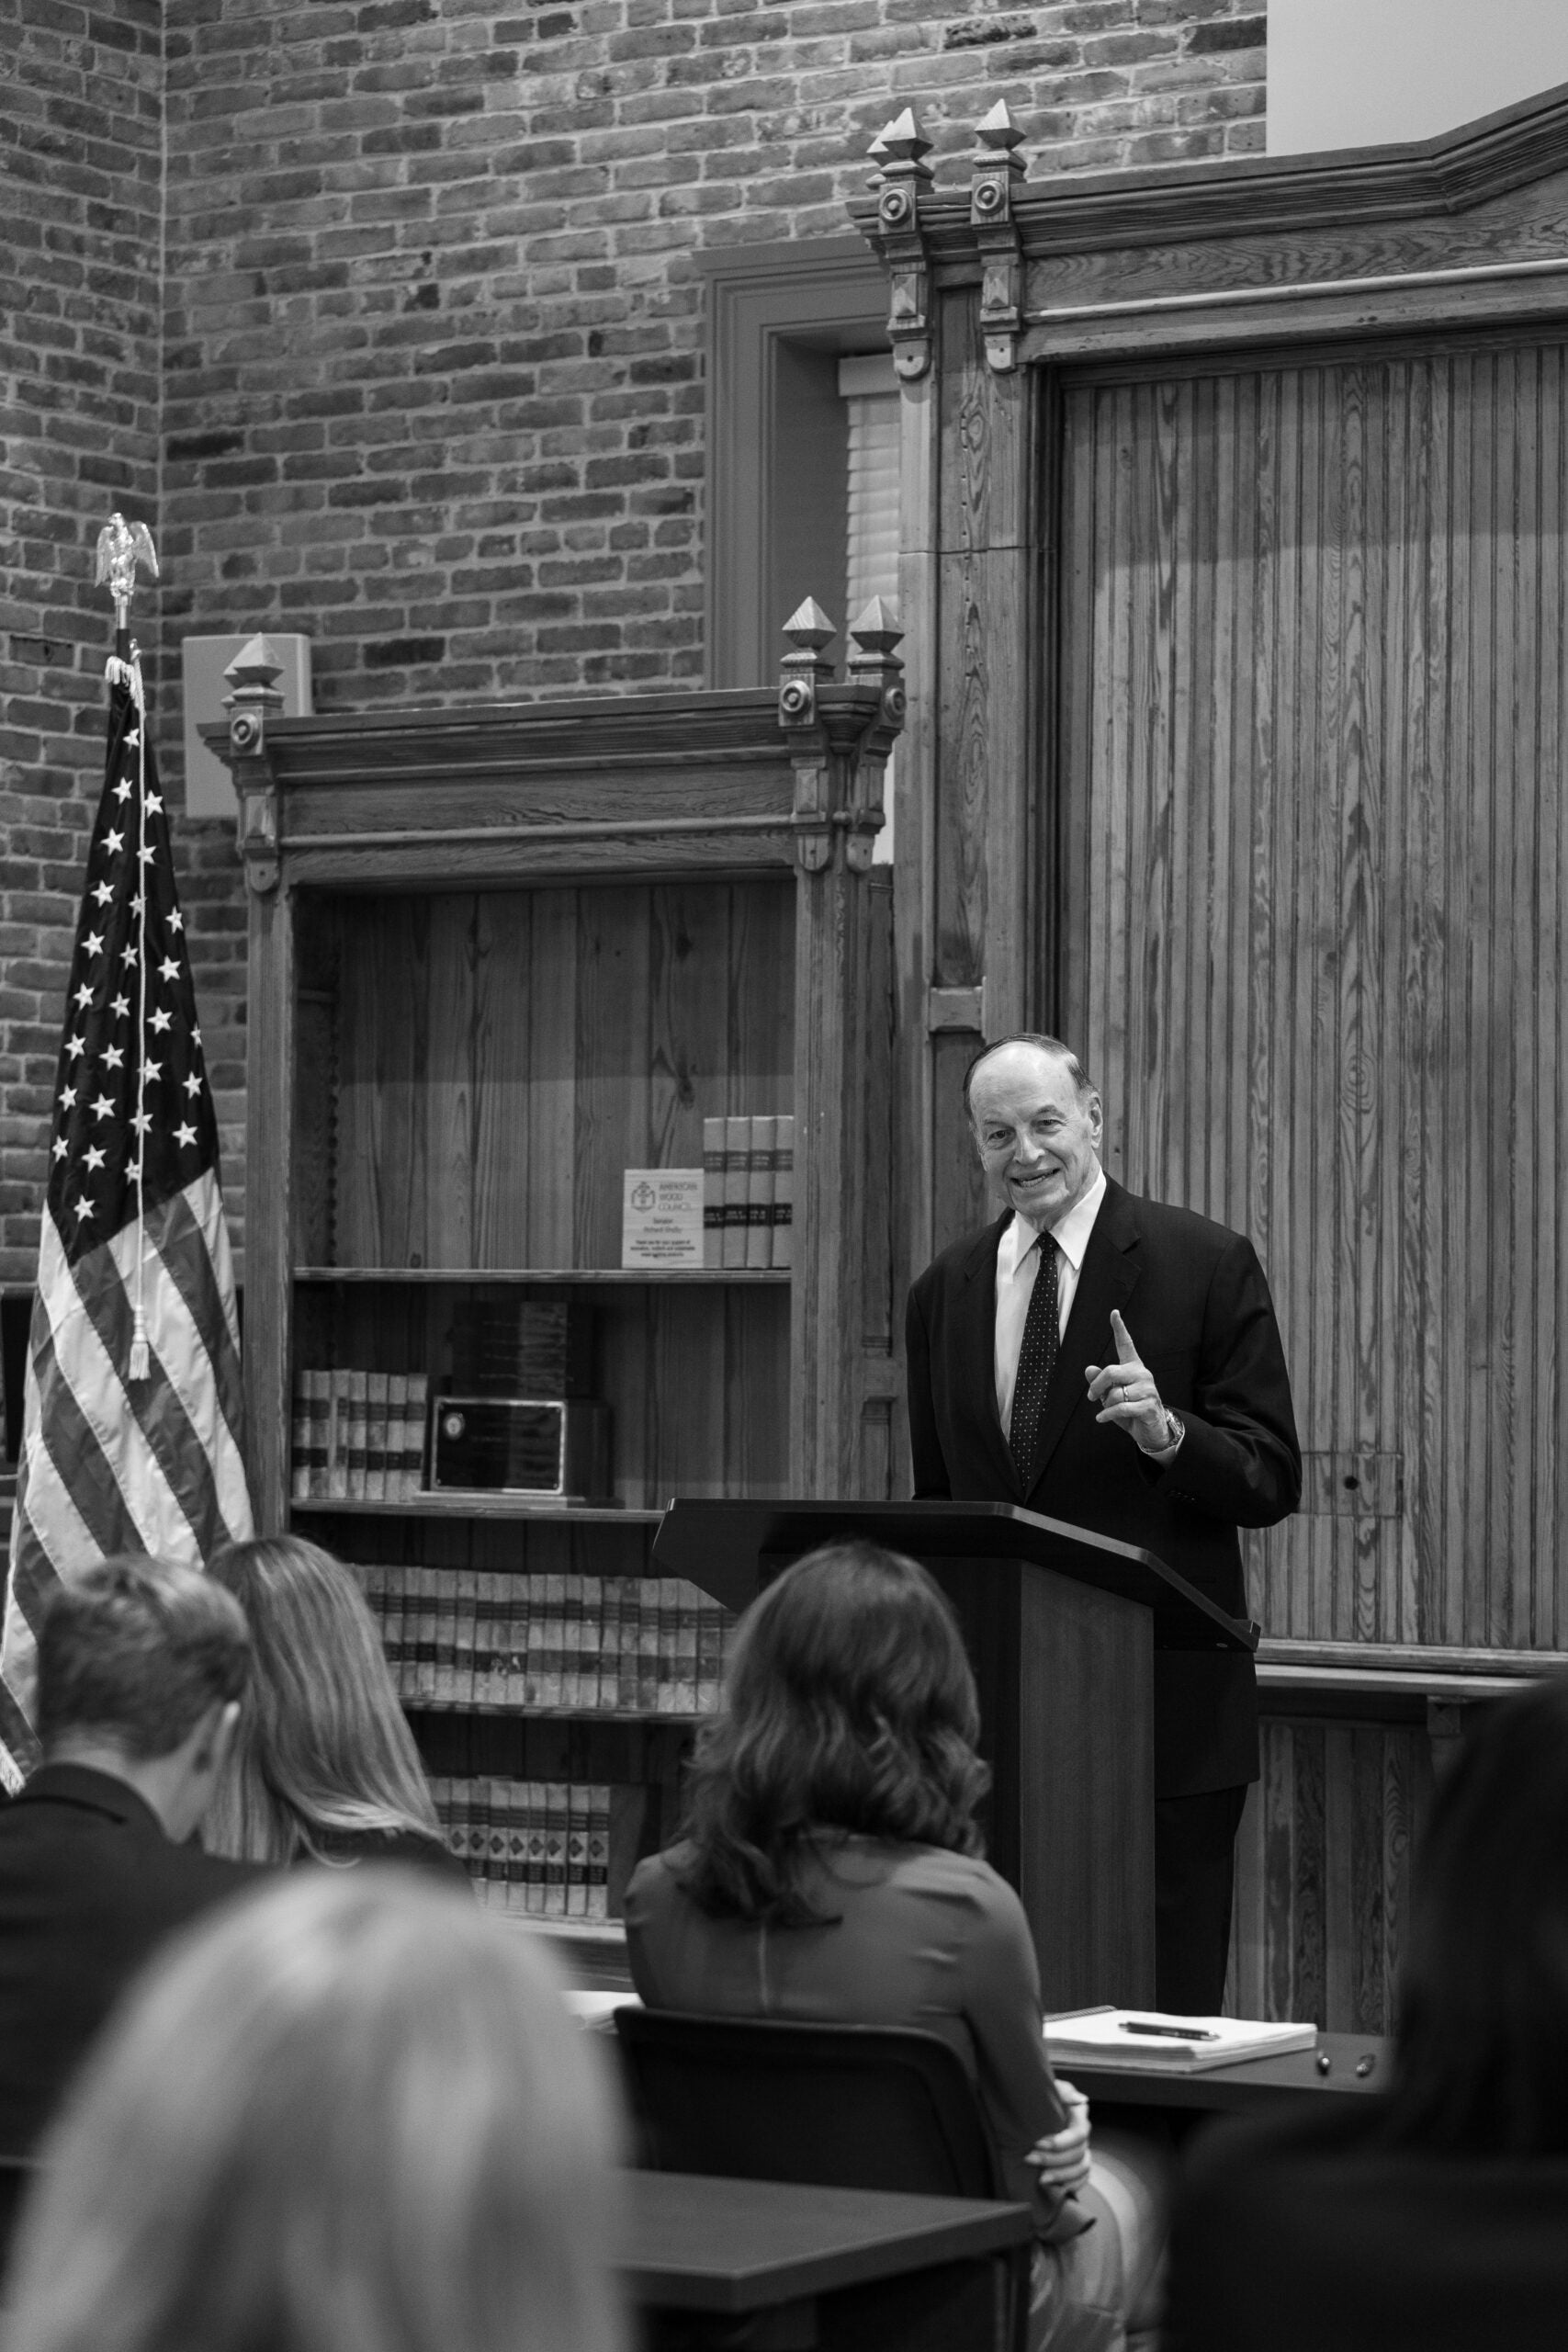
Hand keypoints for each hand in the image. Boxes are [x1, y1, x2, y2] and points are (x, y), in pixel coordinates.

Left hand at [1025, 2075, 1091, 2196]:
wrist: (1032, 2106)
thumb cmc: (1040, 2096)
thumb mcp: (1050, 2088)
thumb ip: (1063, 2091)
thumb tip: (1082, 2100)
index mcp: (1078, 2116)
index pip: (1078, 2134)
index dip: (1060, 2142)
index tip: (1037, 2143)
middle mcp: (1083, 2136)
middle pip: (1077, 2154)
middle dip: (1053, 2160)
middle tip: (1029, 2159)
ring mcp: (1082, 2151)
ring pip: (1082, 2169)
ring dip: (1061, 2176)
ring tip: (1040, 2179)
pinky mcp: (1076, 2165)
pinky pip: (1082, 2179)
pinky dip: (1072, 2185)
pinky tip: (1056, 2189)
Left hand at [1085, 1310, 1171, 1455]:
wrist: (1151, 1430)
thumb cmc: (1130, 1410)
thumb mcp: (1111, 1395)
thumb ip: (1101, 1382)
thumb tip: (1089, 1369)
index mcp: (1133, 1367)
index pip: (1126, 1344)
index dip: (1119, 1328)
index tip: (1114, 1313)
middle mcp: (1142, 1374)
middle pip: (1111, 1371)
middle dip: (1097, 1386)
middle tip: (1091, 1397)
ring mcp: (1147, 1389)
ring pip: (1115, 1393)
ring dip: (1107, 1405)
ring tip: (1110, 1409)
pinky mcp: (1148, 1405)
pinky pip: (1121, 1407)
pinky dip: (1107, 1414)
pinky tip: (1101, 1418)